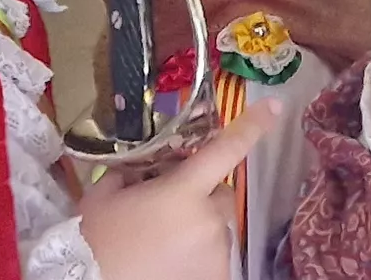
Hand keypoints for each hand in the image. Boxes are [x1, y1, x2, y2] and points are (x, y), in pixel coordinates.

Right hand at [75, 101, 271, 279]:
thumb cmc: (94, 237)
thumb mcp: (106, 192)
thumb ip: (134, 170)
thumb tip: (148, 165)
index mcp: (183, 190)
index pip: (226, 150)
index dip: (252, 127)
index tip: (275, 108)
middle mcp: (208, 218)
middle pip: (220, 195)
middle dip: (201, 197)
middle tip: (166, 211)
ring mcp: (216, 251)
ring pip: (217, 227)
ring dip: (199, 228)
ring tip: (163, 242)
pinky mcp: (217, 276)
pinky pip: (216, 256)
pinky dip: (201, 255)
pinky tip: (173, 260)